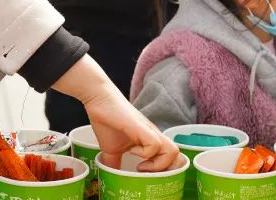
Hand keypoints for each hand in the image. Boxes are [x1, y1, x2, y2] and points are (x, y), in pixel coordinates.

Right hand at [53, 56, 178, 171]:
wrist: (99, 98)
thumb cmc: (107, 120)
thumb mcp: (111, 150)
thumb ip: (114, 164)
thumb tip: (111, 178)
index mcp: (151, 140)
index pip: (171, 157)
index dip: (163, 170)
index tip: (144, 174)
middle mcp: (154, 135)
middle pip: (177, 155)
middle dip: (163, 170)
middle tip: (144, 172)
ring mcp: (149, 130)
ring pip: (172, 151)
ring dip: (157, 164)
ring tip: (140, 165)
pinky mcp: (141, 127)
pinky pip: (154, 144)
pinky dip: (145, 154)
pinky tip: (132, 151)